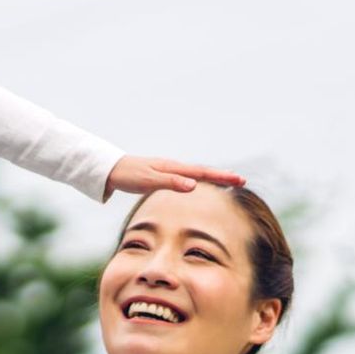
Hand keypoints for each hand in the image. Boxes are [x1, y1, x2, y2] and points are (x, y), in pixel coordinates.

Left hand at [104, 155, 245, 198]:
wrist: (112, 170)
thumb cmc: (129, 175)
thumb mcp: (149, 181)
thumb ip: (171, 183)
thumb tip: (194, 186)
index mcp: (173, 168)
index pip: (202, 173)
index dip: (221, 177)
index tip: (238, 180)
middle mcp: (174, 167)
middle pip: (203, 171)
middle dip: (222, 176)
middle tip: (242, 181)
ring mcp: (169, 171)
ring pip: (196, 173)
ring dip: (213, 177)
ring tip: (229, 181)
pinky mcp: (164, 176)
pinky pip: (187, 177)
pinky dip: (200, 179)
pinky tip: (202, 183)